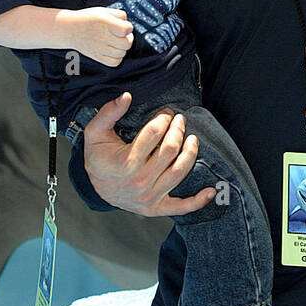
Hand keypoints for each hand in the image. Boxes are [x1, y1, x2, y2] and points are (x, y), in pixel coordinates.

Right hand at [66, 8, 133, 65]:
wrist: (70, 29)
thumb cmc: (88, 19)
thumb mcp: (104, 11)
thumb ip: (119, 15)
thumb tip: (128, 24)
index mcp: (105, 22)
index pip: (127, 29)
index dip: (128, 28)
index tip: (123, 26)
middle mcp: (103, 36)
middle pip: (127, 43)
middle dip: (128, 39)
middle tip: (121, 35)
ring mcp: (100, 48)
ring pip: (122, 53)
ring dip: (122, 48)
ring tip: (115, 42)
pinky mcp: (97, 57)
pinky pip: (115, 62)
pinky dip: (117, 58)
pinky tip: (113, 51)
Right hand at [82, 93, 216, 216]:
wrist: (95, 189)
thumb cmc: (98, 159)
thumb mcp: (95, 133)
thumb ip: (108, 113)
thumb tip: (126, 96)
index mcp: (125, 162)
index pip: (153, 134)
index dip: (163, 119)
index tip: (166, 113)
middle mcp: (139, 181)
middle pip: (170, 150)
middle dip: (178, 130)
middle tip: (180, 120)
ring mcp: (149, 197)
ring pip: (180, 171)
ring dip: (191, 152)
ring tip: (193, 138)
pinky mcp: (156, 208)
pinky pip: (181, 207)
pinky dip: (198, 201)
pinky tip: (211, 191)